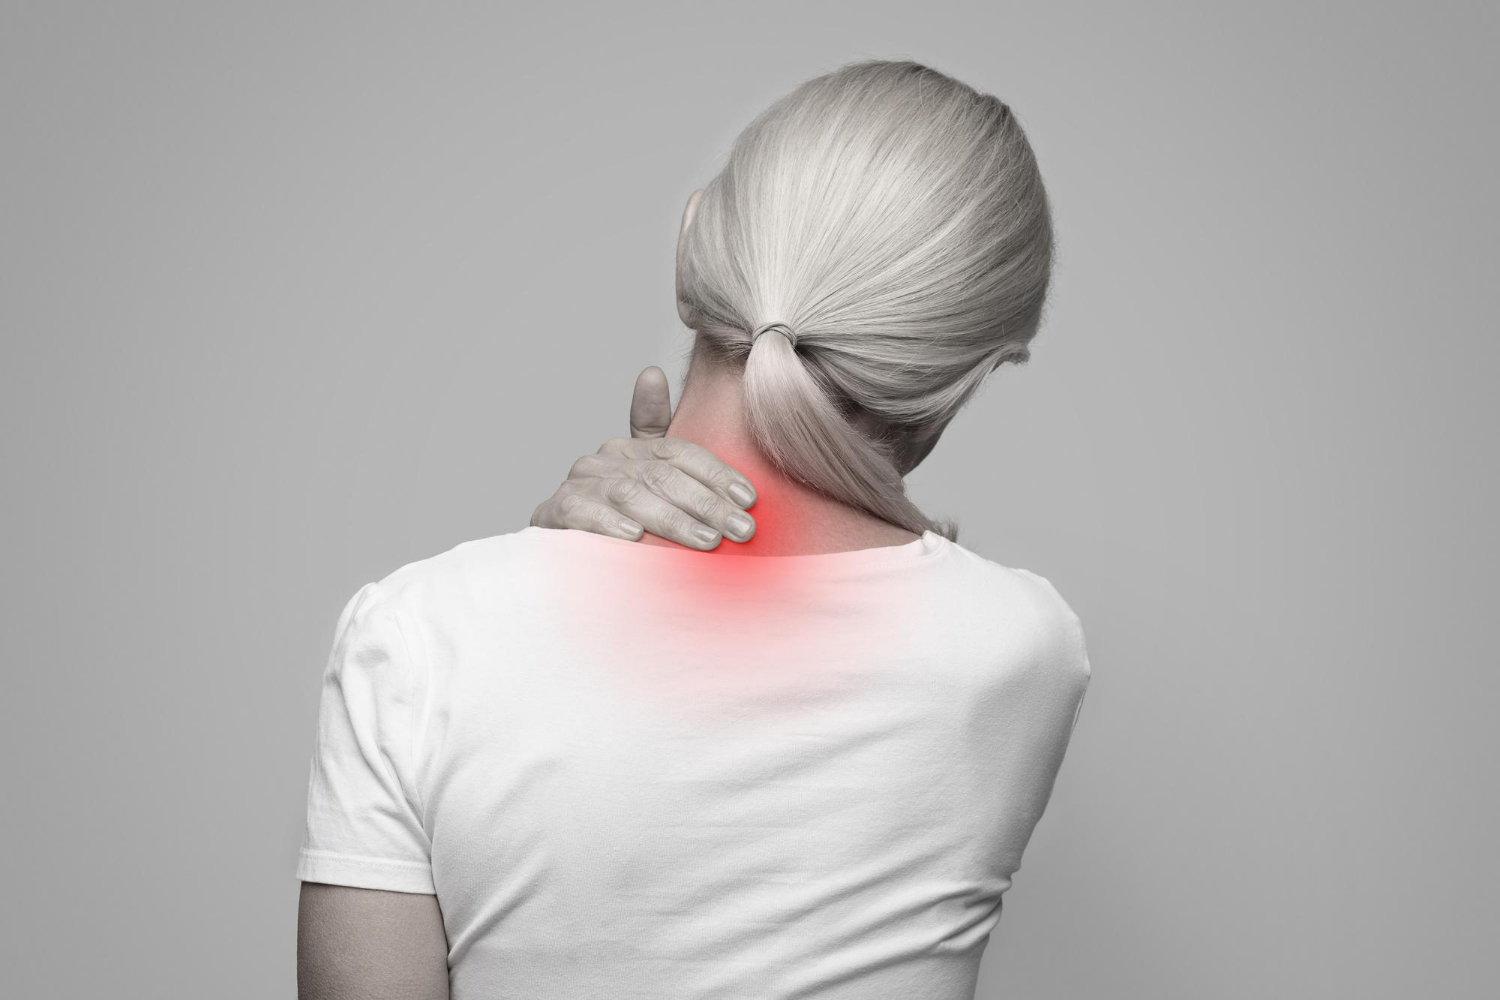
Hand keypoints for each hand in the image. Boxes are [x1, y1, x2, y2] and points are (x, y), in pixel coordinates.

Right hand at [530, 367, 757, 549]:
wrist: (561, 546)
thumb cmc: (615, 513)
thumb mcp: (645, 482)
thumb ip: (662, 444)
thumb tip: (651, 370)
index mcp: (633, 448)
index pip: (681, 453)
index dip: (717, 474)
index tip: (749, 498)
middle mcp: (607, 459)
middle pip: (664, 475)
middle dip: (708, 503)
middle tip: (741, 529)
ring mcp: (581, 484)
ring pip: (632, 495)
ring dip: (673, 518)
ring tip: (707, 540)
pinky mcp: (557, 510)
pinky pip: (584, 513)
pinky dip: (609, 523)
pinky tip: (635, 537)